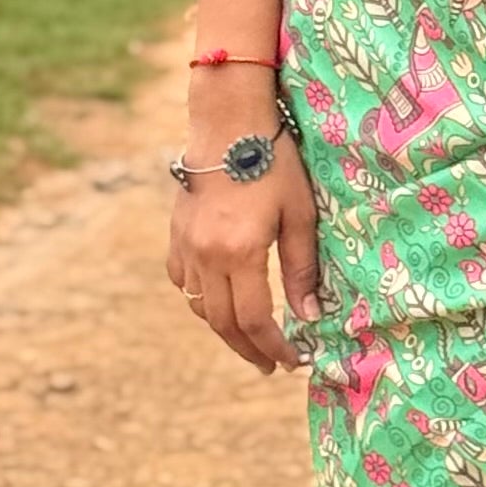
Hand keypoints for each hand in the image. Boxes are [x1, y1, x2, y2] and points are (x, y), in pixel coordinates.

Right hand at [166, 147, 321, 371]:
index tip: (291, 362)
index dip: (273, 347)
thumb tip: (309, 317)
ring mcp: (185, 245)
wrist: (229, 122)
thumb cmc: (275, 162)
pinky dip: (200, 299)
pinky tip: (219, 300)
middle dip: (248, 349)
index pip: (255, 319)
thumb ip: (302, 268)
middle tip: (269, 365)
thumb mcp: (300, 214)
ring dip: (224, 328)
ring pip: (199, 306)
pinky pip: (182, 281)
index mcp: (240, 252)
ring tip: (249, 338)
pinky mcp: (176, 234)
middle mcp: (206, 255)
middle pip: (222, 322)